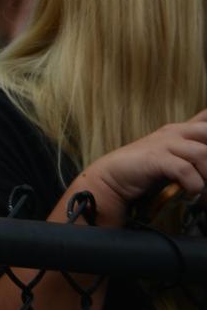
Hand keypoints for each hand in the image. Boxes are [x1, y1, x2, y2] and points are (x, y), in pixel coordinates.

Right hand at [77, 112, 206, 226]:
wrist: (111, 180)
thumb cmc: (144, 172)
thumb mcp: (172, 159)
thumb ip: (191, 155)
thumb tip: (206, 161)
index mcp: (180, 130)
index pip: (205, 117)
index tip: (204, 150)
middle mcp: (174, 132)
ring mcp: (163, 143)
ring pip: (202, 153)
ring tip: (202, 191)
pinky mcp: (154, 157)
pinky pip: (185, 170)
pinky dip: (193, 184)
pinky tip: (190, 192)